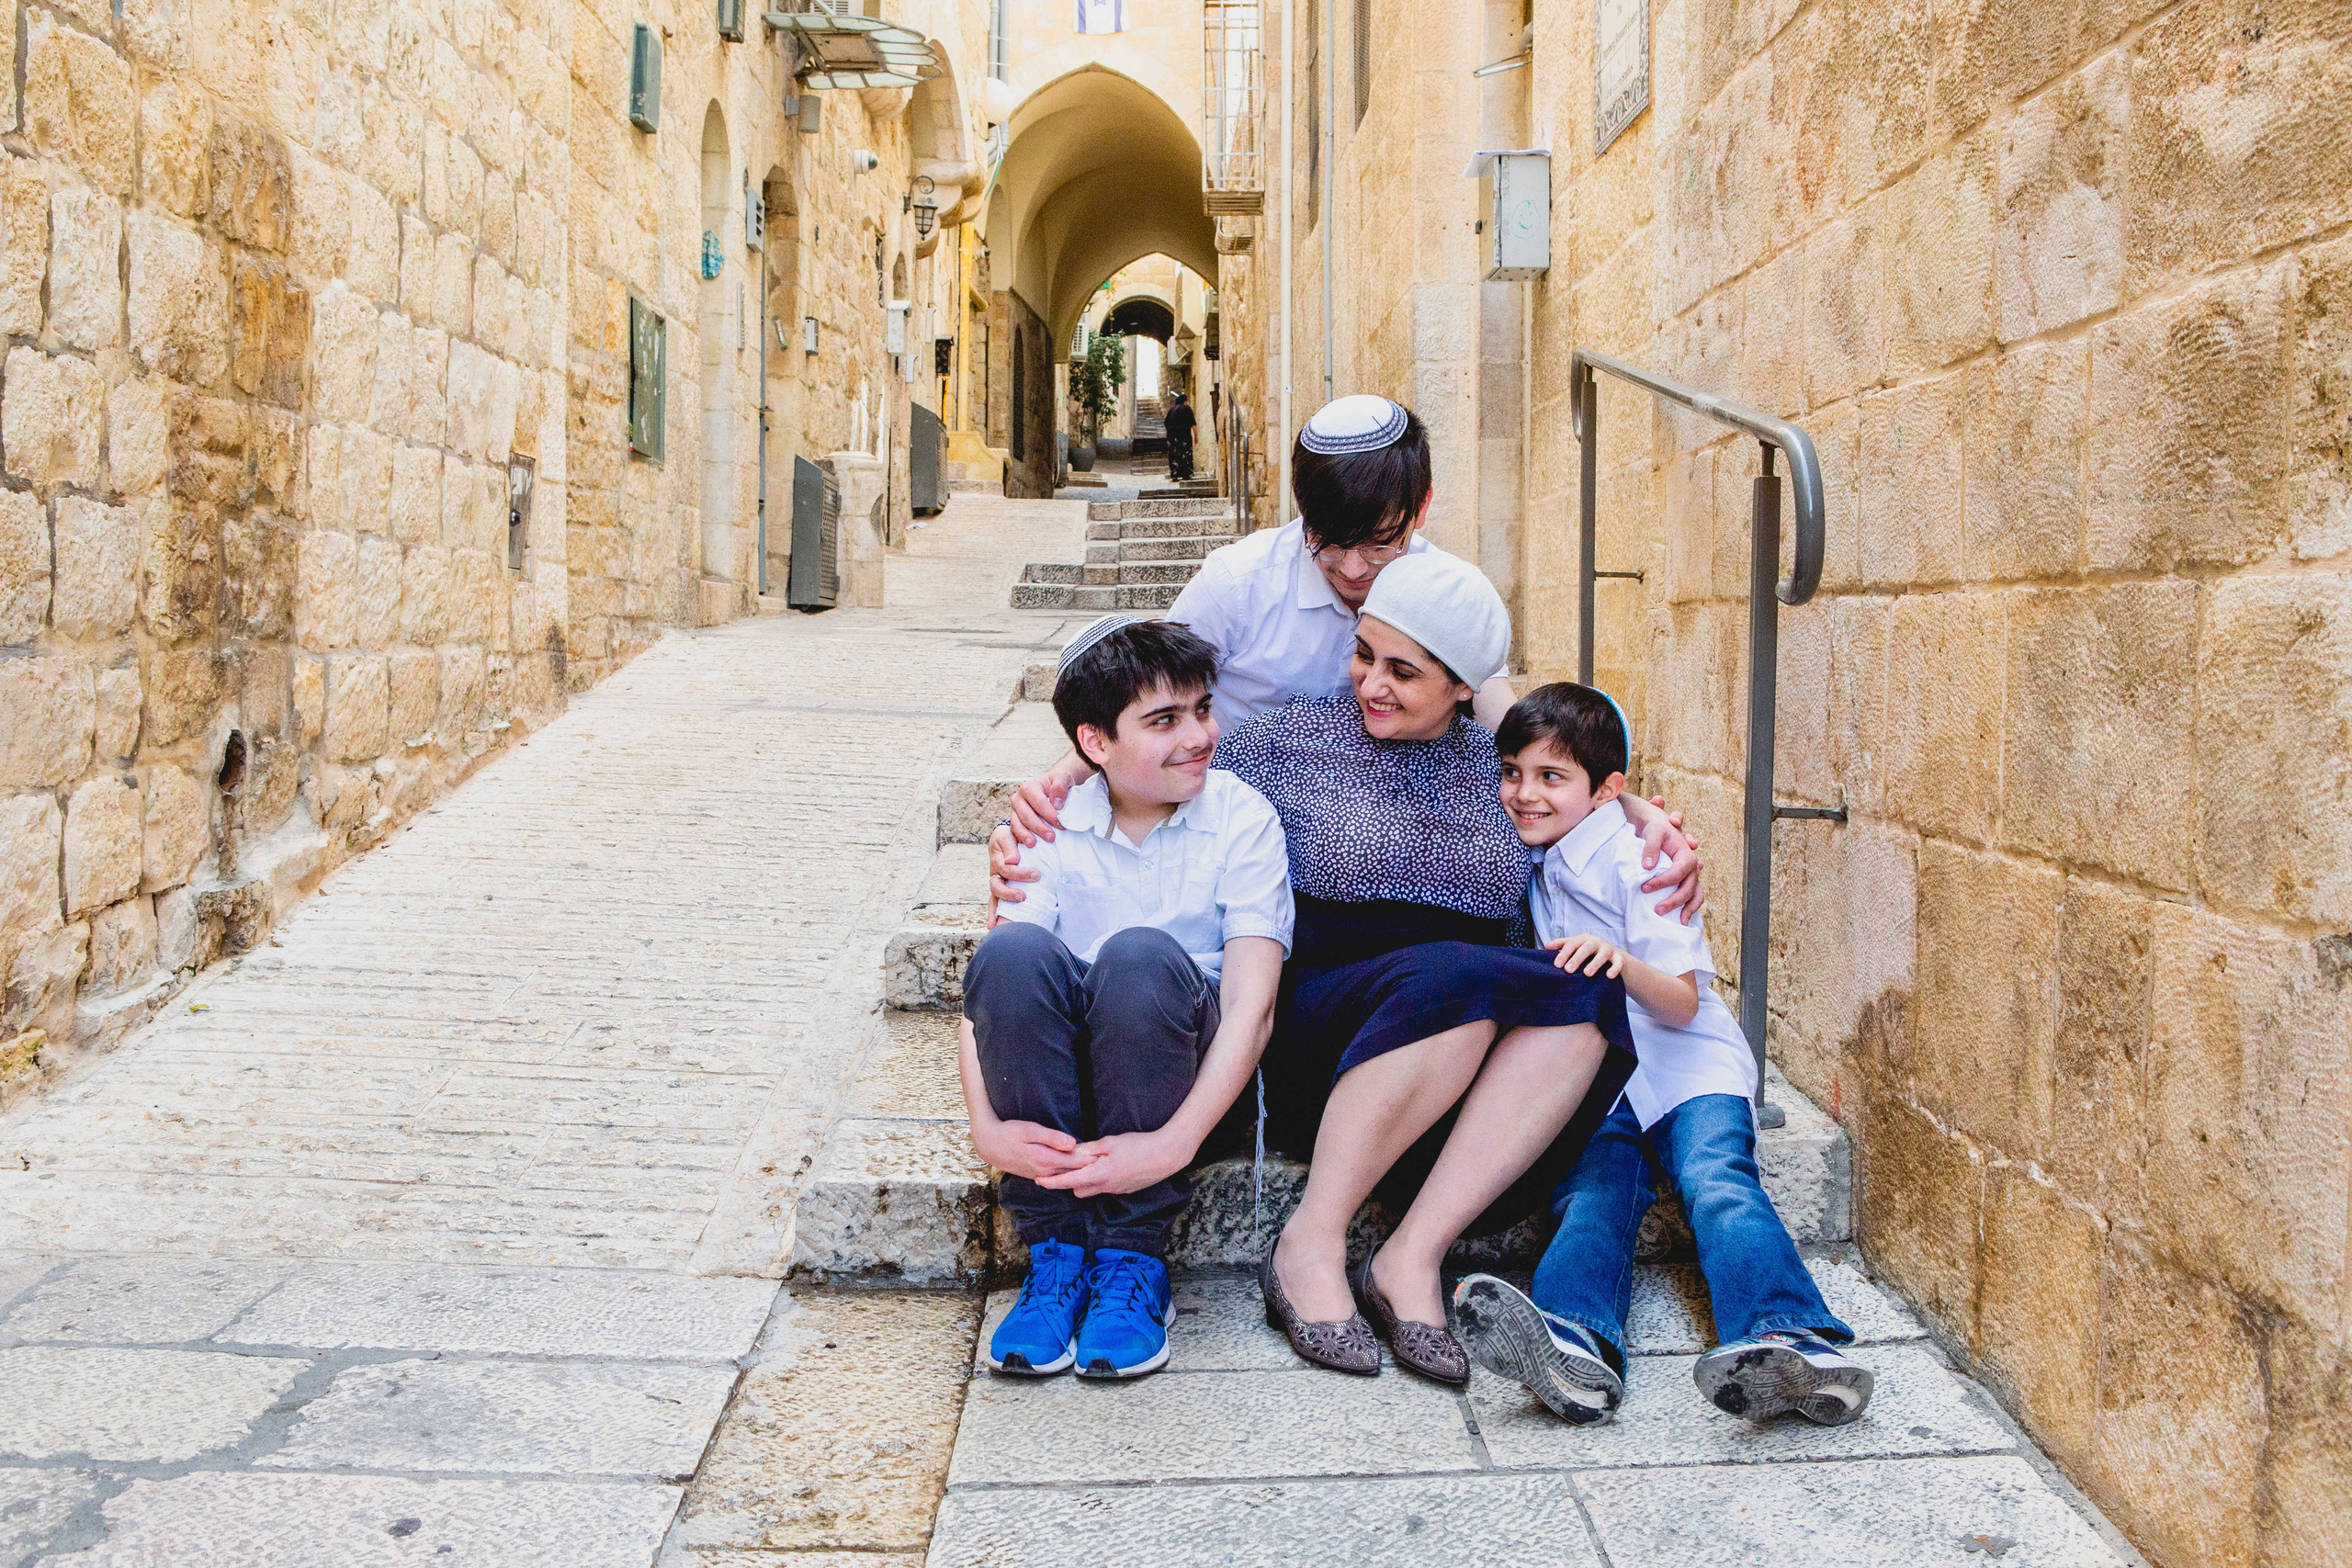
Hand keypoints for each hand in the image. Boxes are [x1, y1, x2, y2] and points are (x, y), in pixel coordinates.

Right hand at [972, 1119, 1096, 1182]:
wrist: (989, 1145)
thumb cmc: (1010, 1132)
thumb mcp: (1030, 1130)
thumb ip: (1052, 1137)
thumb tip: (1072, 1143)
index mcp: (1046, 1159)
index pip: (1076, 1161)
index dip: (1092, 1158)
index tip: (1108, 1156)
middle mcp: (1045, 1171)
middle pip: (1073, 1171)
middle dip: (1091, 1168)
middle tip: (1110, 1163)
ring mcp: (1041, 1174)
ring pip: (1066, 1176)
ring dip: (1081, 1172)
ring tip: (1099, 1168)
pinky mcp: (1036, 1174)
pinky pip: (1058, 1177)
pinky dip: (1069, 1174)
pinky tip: (1078, 1171)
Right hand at [986, 823, 1039, 923]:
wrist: (1007, 836)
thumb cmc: (1010, 836)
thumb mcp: (1008, 836)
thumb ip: (1010, 846)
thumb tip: (1012, 860)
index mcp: (997, 860)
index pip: (1006, 870)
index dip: (1020, 874)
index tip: (1036, 875)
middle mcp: (995, 873)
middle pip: (997, 886)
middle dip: (1010, 893)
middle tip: (1025, 895)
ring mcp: (997, 882)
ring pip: (994, 897)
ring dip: (1003, 905)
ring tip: (1015, 911)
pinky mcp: (1000, 889)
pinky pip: (994, 903)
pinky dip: (992, 915)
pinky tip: (992, 926)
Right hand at [1009, 770, 1073, 842]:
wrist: (1052, 786)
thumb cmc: (1057, 783)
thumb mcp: (1063, 778)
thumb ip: (1060, 786)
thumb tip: (1056, 803)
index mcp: (1029, 787)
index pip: (1038, 802)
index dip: (1049, 814)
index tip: (1061, 824)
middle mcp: (1019, 798)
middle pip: (1026, 815)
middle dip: (1038, 827)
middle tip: (1051, 837)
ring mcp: (1015, 810)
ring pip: (1017, 824)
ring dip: (1026, 835)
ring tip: (1034, 844)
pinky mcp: (1015, 820)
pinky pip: (1015, 831)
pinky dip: (1021, 838)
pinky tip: (1029, 845)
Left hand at [1033, 1128, 1192, 1197]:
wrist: (1166, 1156)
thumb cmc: (1138, 1145)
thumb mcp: (1110, 1142)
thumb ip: (1089, 1149)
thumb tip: (1071, 1152)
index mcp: (1098, 1174)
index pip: (1067, 1181)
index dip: (1051, 1182)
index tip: (1038, 1180)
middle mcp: (1105, 1187)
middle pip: (1077, 1190)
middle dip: (1069, 1181)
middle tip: (1066, 1166)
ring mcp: (1116, 1190)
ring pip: (1092, 1190)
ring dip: (1085, 1181)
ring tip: (1088, 1165)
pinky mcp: (1125, 1190)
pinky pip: (1106, 1188)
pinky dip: (1100, 1180)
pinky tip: (1108, 1166)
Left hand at [1548, 934, 1628, 978]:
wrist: (1613, 957)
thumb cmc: (1589, 953)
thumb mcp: (1576, 947)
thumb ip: (1562, 945)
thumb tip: (1546, 947)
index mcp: (1583, 939)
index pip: (1572, 944)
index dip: (1564, 954)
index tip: (1557, 965)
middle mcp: (1596, 942)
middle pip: (1586, 948)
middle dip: (1577, 958)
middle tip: (1568, 970)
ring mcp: (1608, 950)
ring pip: (1602, 955)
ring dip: (1595, 963)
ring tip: (1587, 974)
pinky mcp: (1619, 959)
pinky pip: (1618, 963)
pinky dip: (1614, 969)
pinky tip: (1609, 976)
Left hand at [1636, 796, 1705, 923]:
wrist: (1655, 825)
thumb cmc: (1654, 828)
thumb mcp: (1652, 831)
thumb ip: (1651, 847)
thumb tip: (1648, 867)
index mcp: (1686, 854)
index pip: (1679, 872)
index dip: (1663, 881)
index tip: (1645, 888)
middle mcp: (1692, 866)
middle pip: (1689, 887)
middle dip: (1674, 900)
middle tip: (1657, 910)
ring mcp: (1690, 875)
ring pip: (1695, 895)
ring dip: (1687, 909)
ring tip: (1679, 923)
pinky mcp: (1685, 882)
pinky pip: (1692, 898)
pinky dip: (1688, 909)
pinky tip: (1680, 922)